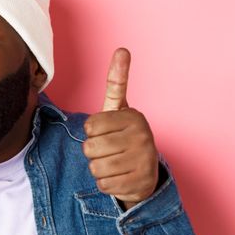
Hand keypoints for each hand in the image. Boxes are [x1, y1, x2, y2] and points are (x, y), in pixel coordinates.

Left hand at [83, 48, 157, 209]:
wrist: (145, 171)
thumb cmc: (124, 136)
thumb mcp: (118, 109)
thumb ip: (117, 82)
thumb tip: (122, 49)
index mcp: (134, 116)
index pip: (89, 126)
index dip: (90, 132)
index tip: (105, 131)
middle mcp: (143, 136)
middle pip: (90, 148)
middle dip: (92, 152)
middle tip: (107, 150)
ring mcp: (144, 160)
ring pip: (95, 168)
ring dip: (98, 169)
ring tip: (113, 163)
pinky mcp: (141, 183)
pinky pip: (104, 185)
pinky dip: (106, 184)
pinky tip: (119, 178)